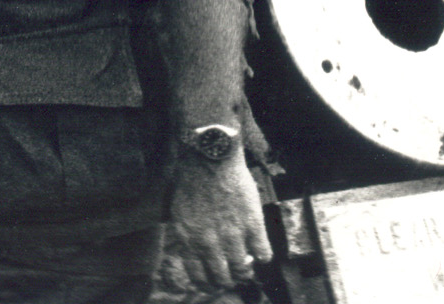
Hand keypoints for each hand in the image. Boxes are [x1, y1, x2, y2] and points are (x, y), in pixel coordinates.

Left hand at [162, 155, 272, 293]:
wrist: (209, 159)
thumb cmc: (193, 182)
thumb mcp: (180, 213)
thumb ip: (189, 236)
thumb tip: (197, 256)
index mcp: (187, 239)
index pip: (197, 276)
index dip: (207, 283)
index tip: (214, 281)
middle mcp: (208, 242)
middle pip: (221, 278)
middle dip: (228, 280)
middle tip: (233, 276)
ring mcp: (231, 235)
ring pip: (242, 271)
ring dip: (246, 272)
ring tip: (248, 267)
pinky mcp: (252, 225)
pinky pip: (263, 254)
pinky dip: (263, 257)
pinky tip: (260, 251)